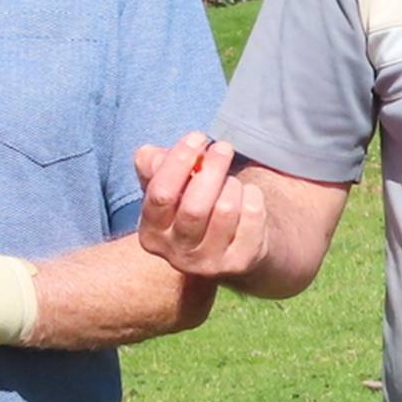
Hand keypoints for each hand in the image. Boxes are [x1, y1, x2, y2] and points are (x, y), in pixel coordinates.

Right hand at [134, 131, 267, 279]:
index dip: (179, 160)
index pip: (160, 194)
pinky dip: (252, 196)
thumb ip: (154, 166)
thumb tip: (149, 155)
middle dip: (212, 168)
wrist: (230, 242)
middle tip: (223, 147)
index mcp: (151, 235)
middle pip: (194, 206)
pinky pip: (251, 217)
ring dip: (231, 184)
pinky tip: (246, 196)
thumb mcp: (170, 184)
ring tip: (230, 180)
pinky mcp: (239, 263)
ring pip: (225, 210)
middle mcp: (176, 256)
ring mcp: (209, 264)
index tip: (197, 137)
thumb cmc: (193, 202)